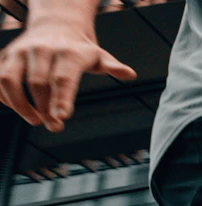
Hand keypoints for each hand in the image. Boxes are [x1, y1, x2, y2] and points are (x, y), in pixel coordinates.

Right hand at [0, 22, 136, 131]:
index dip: (62, 99)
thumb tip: (130, 74)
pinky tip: (16, 108)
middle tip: (54, 125)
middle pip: (37, 84)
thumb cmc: (79, 48)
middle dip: (44, 109)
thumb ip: (112, 67)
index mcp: (67, 52)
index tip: (62, 117)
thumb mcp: (99, 56)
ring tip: (35, 120)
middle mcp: (40, 50)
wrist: (56, 25)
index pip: (63, 78)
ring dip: (19, 105)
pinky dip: (3, 97)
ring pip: (9, 80)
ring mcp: (19, 52)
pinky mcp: (5, 56)